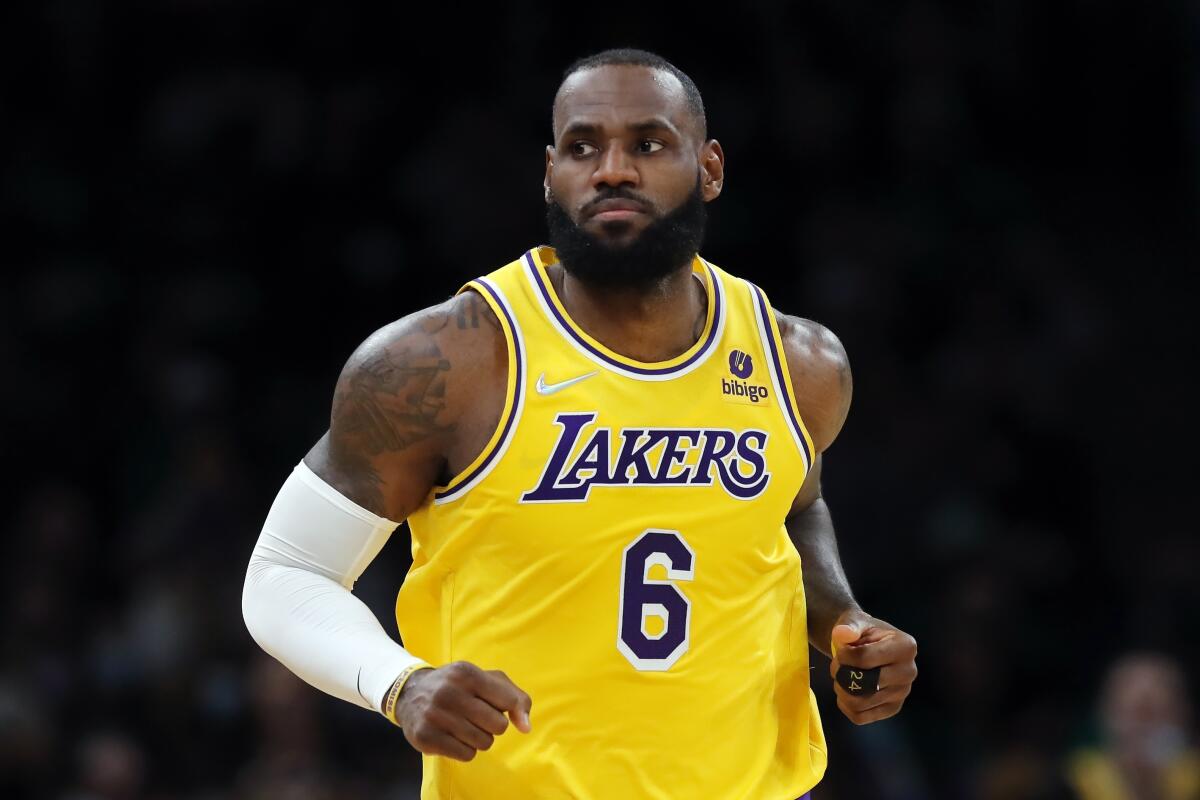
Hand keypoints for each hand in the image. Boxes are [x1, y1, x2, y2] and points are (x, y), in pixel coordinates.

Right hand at [395, 661, 532, 760]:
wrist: (410, 693)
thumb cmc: (457, 686)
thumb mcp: (485, 679)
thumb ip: (514, 697)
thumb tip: (526, 727)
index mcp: (466, 673)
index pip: (508, 701)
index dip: (508, 709)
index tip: (497, 708)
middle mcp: (449, 692)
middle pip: (498, 726)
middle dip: (493, 725)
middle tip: (477, 718)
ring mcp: (435, 715)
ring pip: (484, 743)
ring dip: (479, 739)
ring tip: (465, 726)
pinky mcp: (425, 737)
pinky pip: (466, 755)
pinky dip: (465, 749)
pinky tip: (453, 736)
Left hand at [828, 610, 916, 724]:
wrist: (867, 644)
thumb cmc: (862, 632)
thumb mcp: (855, 621)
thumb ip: (849, 626)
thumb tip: (843, 633)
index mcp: (905, 647)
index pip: (863, 658)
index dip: (842, 655)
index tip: (840, 649)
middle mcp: (909, 672)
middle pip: (863, 684)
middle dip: (841, 674)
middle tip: (838, 665)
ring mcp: (903, 693)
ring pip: (859, 703)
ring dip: (841, 689)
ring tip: (842, 676)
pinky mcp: (892, 708)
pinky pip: (860, 717)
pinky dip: (845, 705)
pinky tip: (846, 690)